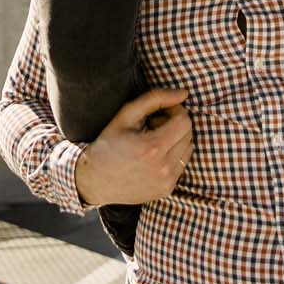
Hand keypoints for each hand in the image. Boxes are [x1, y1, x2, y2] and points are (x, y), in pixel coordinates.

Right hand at [73, 85, 193, 207]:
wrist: (95, 179)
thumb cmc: (109, 143)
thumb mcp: (127, 114)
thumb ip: (156, 98)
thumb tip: (184, 93)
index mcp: (153, 147)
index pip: (184, 121)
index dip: (174, 111)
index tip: (159, 112)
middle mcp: (164, 168)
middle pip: (188, 134)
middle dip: (175, 124)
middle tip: (153, 125)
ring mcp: (167, 181)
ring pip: (188, 149)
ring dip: (176, 140)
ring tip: (153, 141)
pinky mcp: (167, 189)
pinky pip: (182, 165)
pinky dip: (173, 156)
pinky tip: (153, 156)